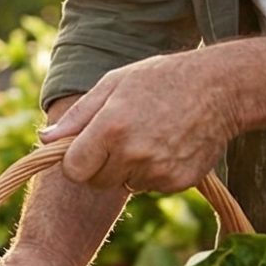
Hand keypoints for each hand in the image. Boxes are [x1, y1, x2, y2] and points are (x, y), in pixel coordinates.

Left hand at [38, 50, 235, 193]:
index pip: (73, 170)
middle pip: (97, 182)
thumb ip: (78, 116)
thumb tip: (45, 139)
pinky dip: (153, 172)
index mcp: (111, 128)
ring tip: (148, 135)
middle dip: (100, 165)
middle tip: (119, 138)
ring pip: (125, 184)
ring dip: (128, 168)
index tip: (84, 149)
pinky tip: (167, 144)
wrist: (220, 89)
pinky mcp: (178, 182)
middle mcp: (133, 153)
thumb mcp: (113, 85)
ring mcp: (158, 171)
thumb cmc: (161, 79)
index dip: (75, 161)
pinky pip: (151, 186)